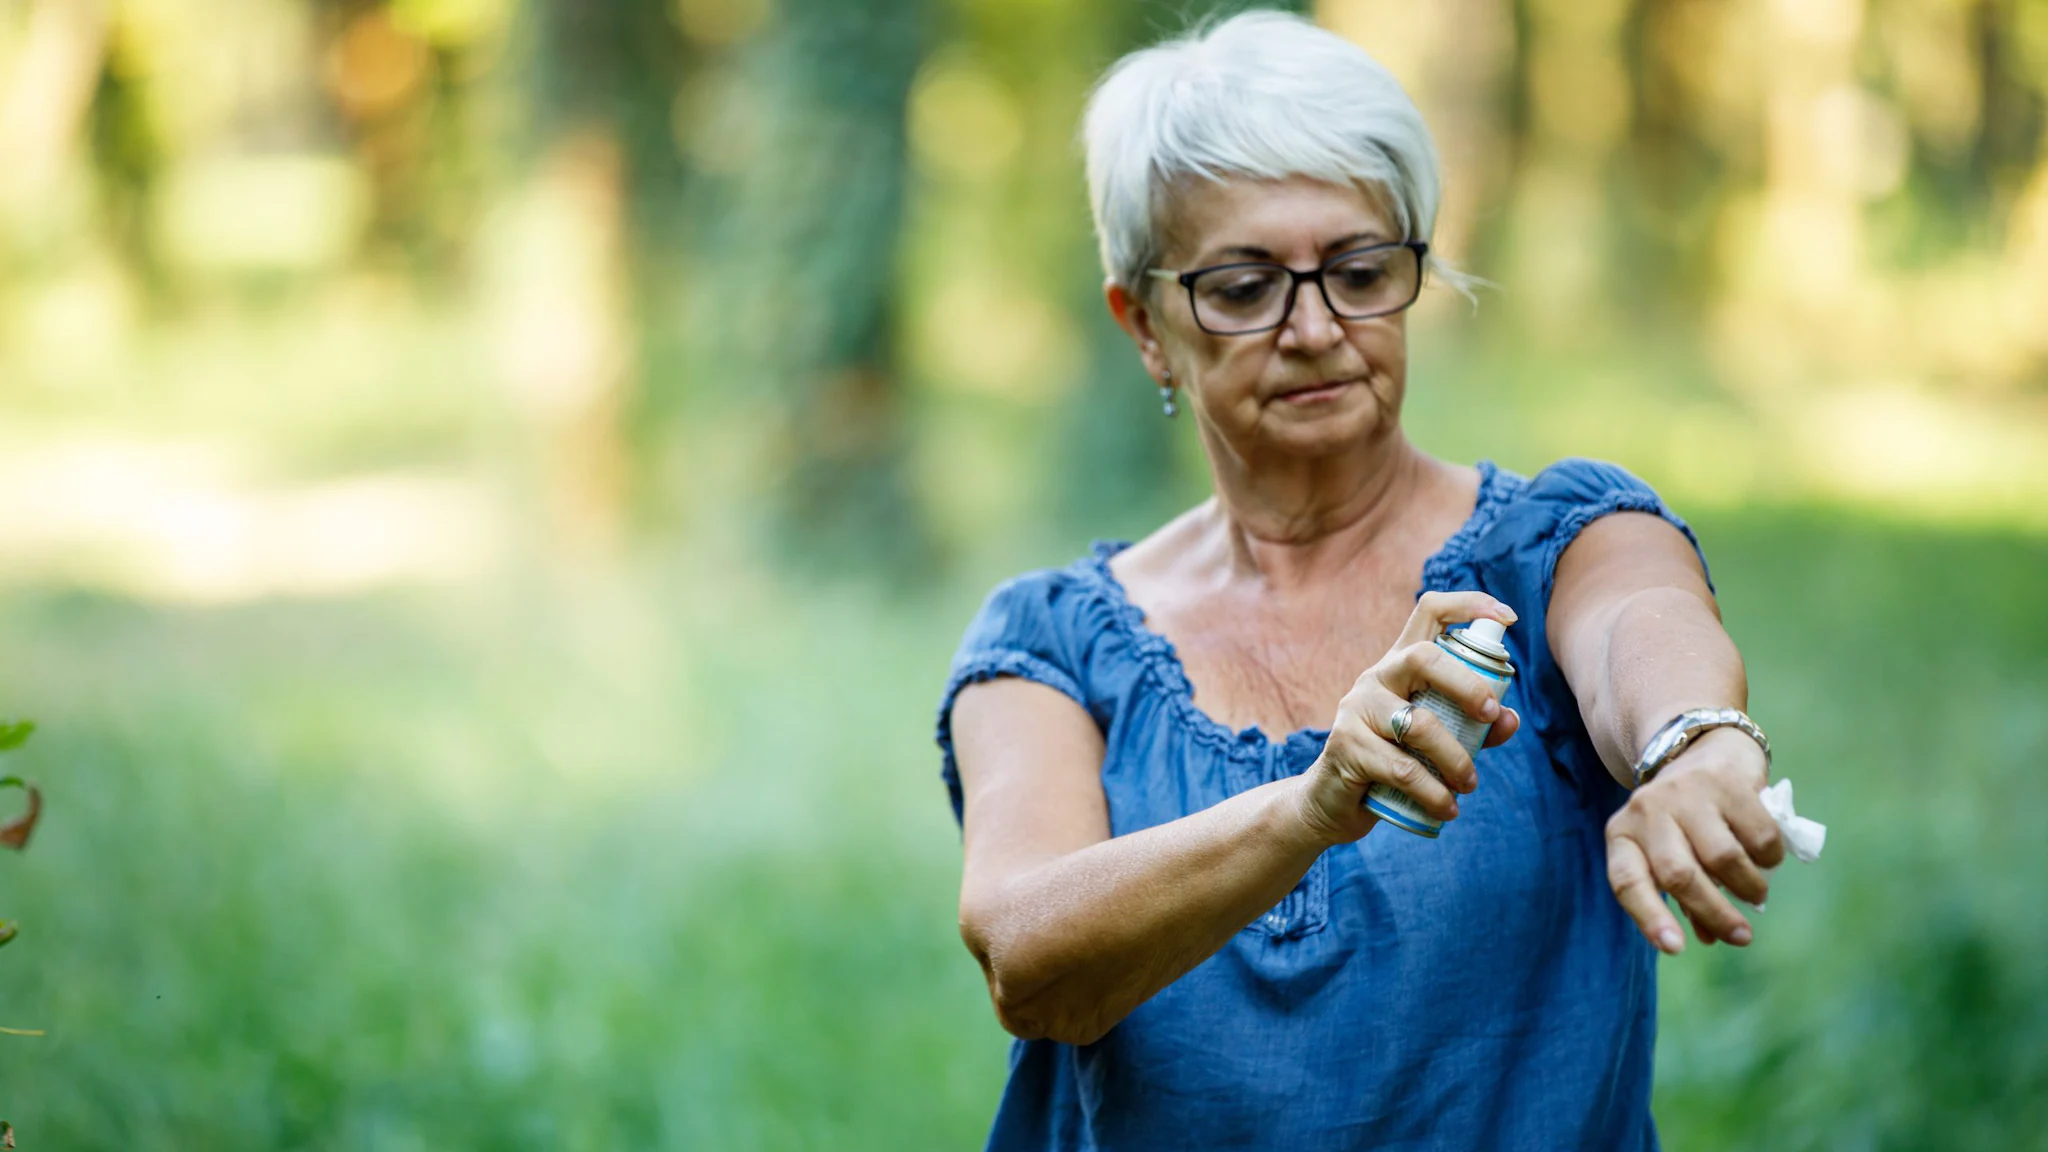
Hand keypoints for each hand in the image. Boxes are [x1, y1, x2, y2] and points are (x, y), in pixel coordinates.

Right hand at [1294, 591, 1521, 845]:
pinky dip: (1434, 793)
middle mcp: (1376, 677)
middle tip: (1491, 716)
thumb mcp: (1438, 740)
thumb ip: (1474, 728)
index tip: (1508, 618)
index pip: (1429, 611)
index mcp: (1401, 665)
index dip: (1470, 605)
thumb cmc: (1391, 763)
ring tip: (1469, 784)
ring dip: (1456, 759)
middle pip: (1421, 656)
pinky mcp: (1346, 746)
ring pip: (1418, 724)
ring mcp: (1356, 710)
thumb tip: (1509, 719)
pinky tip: (1447, 808)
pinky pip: (1402, 769)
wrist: (1331, 802)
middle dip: (1466, 684)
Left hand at [1605, 727, 1784, 953]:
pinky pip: (1758, 837)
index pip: (1627, 882)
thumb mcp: (1667, 850)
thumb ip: (1681, 894)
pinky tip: (1766, 860)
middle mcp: (1647, 811)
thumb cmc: (1681, 817)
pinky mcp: (1726, 782)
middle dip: (1715, 913)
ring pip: (1722, 858)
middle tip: (1741, 937)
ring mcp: (1686, 793)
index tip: (1675, 948)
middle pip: (1678, 875)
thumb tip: (1708, 937)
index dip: (1649, 917)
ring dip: (1748, 889)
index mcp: (1623, 834)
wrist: (1699, 746)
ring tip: (1756, 895)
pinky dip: (1769, 859)